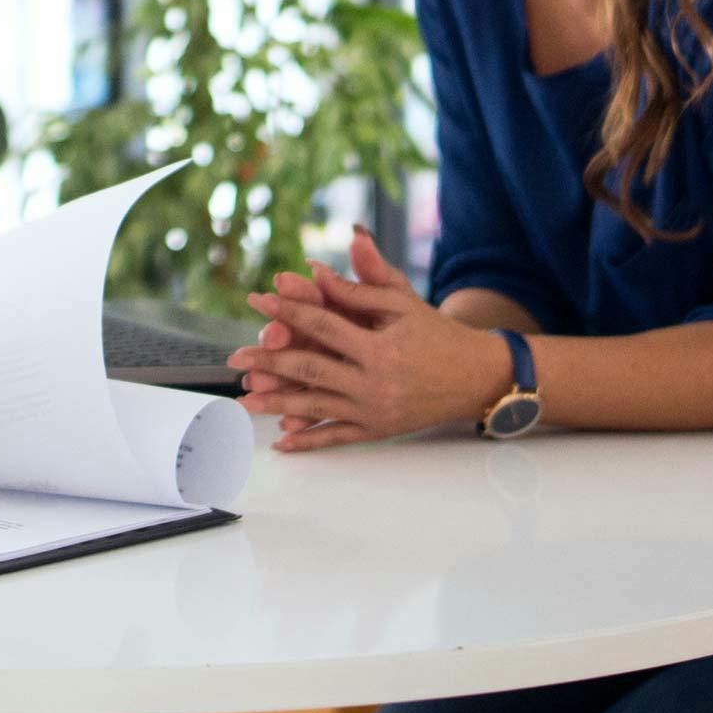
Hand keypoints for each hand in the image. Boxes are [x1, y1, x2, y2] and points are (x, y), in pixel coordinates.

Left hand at [228, 227, 513, 451]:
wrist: (477, 377)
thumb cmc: (437, 334)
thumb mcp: (403, 303)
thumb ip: (358, 286)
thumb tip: (314, 270)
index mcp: (381, 346)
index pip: (323, 324)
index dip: (288, 311)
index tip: (258, 300)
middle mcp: (375, 381)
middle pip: (310, 370)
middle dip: (269, 363)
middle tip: (235, 359)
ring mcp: (374, 410)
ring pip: (316, 408)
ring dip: (276, 405)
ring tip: (243, 400)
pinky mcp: (377, 430)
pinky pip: (336, 438)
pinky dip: (308, 442)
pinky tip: (280, 442)